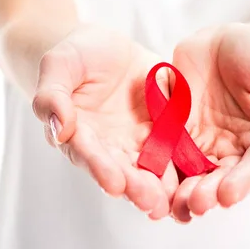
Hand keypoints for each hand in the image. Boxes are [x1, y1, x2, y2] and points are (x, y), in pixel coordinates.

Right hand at [32, 25, 177, 219]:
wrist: (103, 46)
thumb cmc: (73, 56)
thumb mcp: (58, 65)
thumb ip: (52, 95)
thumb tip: (57, 127)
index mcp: (79, 133)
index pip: (88, 154)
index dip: (101, 169)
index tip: (114, 185)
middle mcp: (109, 144)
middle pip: (122, 169)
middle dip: (136, 186)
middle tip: (151, 202)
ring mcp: (137, 137)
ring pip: (150, 164)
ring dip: (161, 184)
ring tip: (172, 200)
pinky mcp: (163, 125)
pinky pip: (175, 143)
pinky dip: (184, 160)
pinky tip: (197, 174)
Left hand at [169, 23, 249, 221]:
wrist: (226, 38)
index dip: (241, 183)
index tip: (227, 195)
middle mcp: (230, 150)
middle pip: (219, 178)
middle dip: (207, 193)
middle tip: (195, 203)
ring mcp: (199, 142)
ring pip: (189, 172)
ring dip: (181, 190)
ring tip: (173, 202)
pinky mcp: (173, 130)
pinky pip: (163, 149)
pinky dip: (157, 166)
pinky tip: (148, 178)